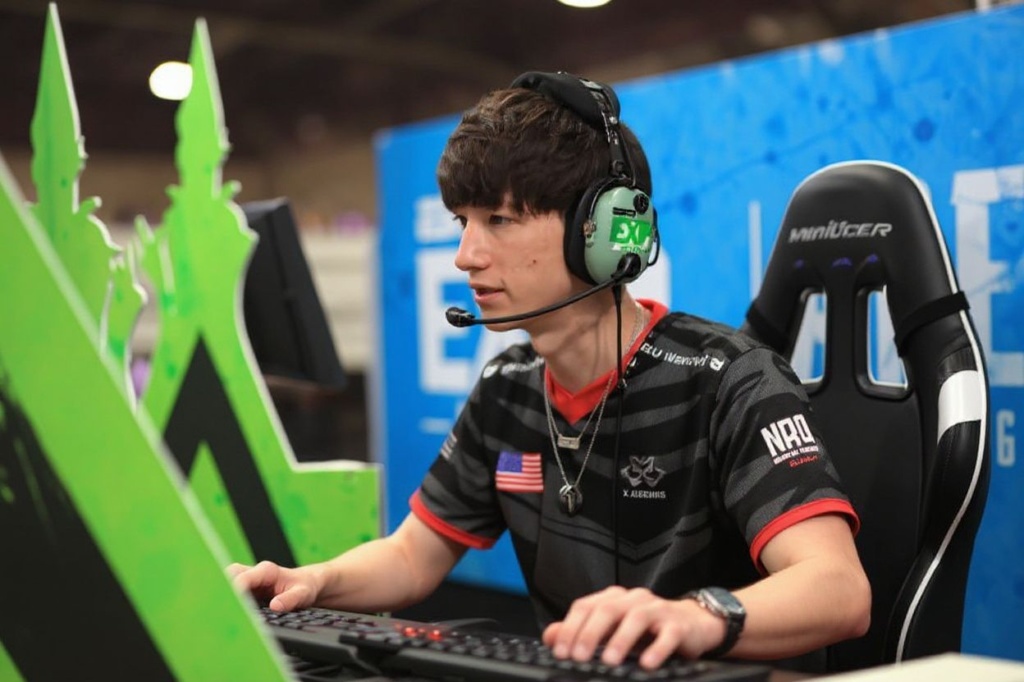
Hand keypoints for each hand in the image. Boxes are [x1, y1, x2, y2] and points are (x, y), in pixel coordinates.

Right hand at [227, 560, 320, 611]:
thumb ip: (291, 599)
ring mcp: (249, 581)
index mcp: (267, 571)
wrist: (309, 583)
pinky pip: (232, 593)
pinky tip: (227, 616)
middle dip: (222, 591)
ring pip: (227, 583)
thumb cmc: (306, 586)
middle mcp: (255, 573)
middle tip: (219, 612)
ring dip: (223, 597)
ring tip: (220, 616)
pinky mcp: (247, 590)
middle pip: (229, 576)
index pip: (243, 578)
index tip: (230, 605)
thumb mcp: (304, 593)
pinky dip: (228, 602)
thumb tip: (275, 606)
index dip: (234, 591)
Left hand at [541, 586, 725, 669]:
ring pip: (636, 618)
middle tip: (579, 657)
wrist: (691, 624)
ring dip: (621, 640)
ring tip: (610, 661)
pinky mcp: (678, 624)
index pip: (585, 606)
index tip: (561, 652)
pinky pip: (667, 634)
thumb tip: (550, 636)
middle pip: (608, 610)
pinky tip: (646, 664)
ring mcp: (656, 609)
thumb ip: (580, 632)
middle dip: (591, 634)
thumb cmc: (647, 629)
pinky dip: (657, 649)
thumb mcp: (611, 630)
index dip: (571, 628)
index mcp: (613, 599)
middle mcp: (633, 599)